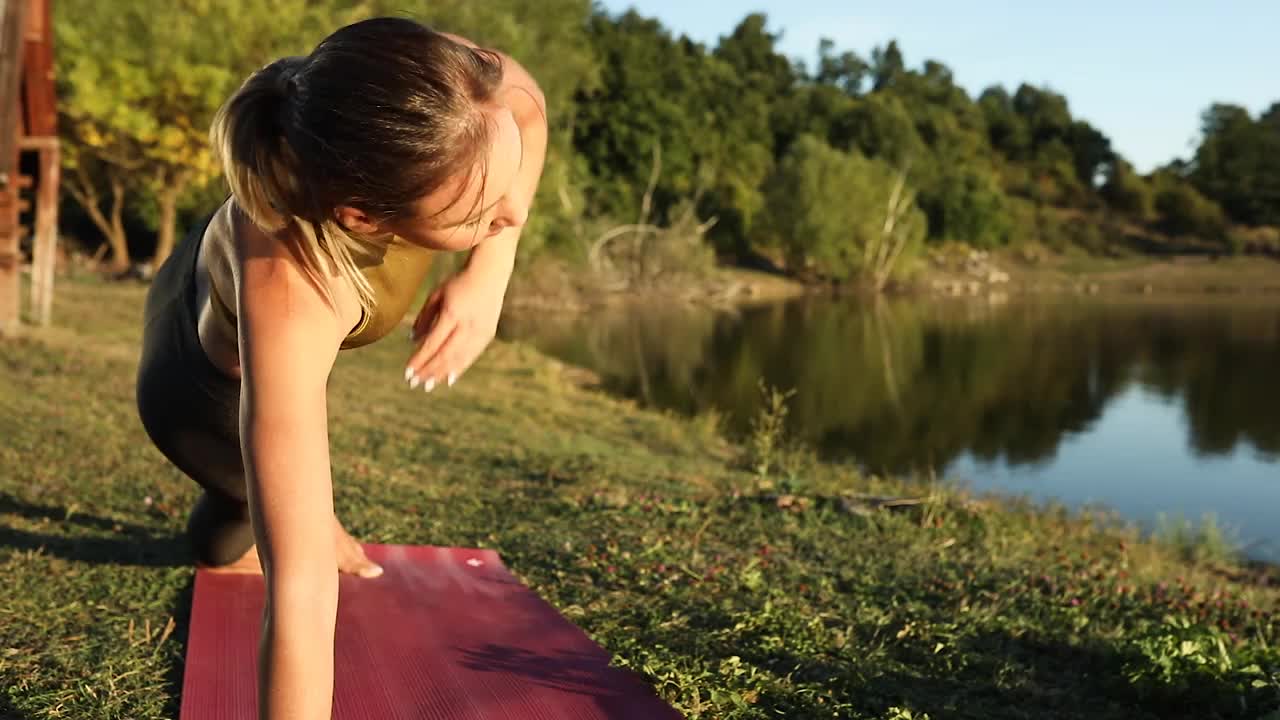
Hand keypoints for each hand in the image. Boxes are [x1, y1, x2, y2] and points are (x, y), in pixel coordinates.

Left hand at [404, 264, 506, 390]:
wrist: (490, 274)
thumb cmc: (458, 284)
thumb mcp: (437, 295)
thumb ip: (424, 318)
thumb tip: (412, 340)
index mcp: (453, 313)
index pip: (433, 343)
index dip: (420, 359)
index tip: (408, 371)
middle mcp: (468, 325)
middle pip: (445, 354)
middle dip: (428, 371)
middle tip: (414, 383)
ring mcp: (480, 331)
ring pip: (459, 358)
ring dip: (442, 373)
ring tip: (428, 385)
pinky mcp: (488, 334)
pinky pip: (471, 356)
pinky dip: (459, 368)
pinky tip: (449, 379)